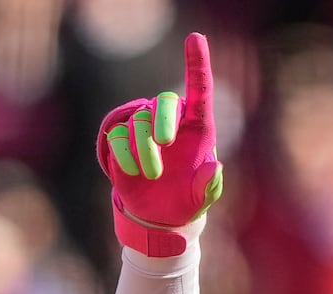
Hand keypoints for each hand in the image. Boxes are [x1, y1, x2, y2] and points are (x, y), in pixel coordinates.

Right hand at [95, 32, 223, 255]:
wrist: (159, 216)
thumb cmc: (187, 200)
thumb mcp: (202, 198)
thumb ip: (209, 185)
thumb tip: (214, 167)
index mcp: (198, 128)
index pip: (199, 90)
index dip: (197, 63)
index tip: (195, 39)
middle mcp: (171, 122)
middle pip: (163, 101)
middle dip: (162, 119)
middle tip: (165, 142)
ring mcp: (144, 128)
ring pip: (138, 123)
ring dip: (144, 150)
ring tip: (153, 175)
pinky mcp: (121, 140)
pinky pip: (118, 137)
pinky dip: (125, 155)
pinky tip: (133, 173)